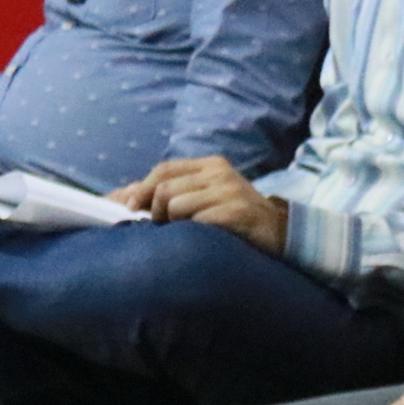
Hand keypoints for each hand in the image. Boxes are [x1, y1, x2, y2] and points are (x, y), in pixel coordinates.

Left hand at [112, 155, 288, 253]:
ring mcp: (230, 191)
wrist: (282, 233)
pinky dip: (192, 233)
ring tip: (185, 235)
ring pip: (176, 205)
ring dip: (173, 225)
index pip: (164, 169)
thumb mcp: (206, 197)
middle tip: (162, 229)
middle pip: (165, 188)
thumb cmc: (236, 218)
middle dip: (154, 212)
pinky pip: (197, 221)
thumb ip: (171, 193)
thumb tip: (122, 198)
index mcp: (211, 165)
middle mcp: (220, 173)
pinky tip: (202, 240)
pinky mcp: (237, 212)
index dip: (141, 188)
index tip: (130, 209)